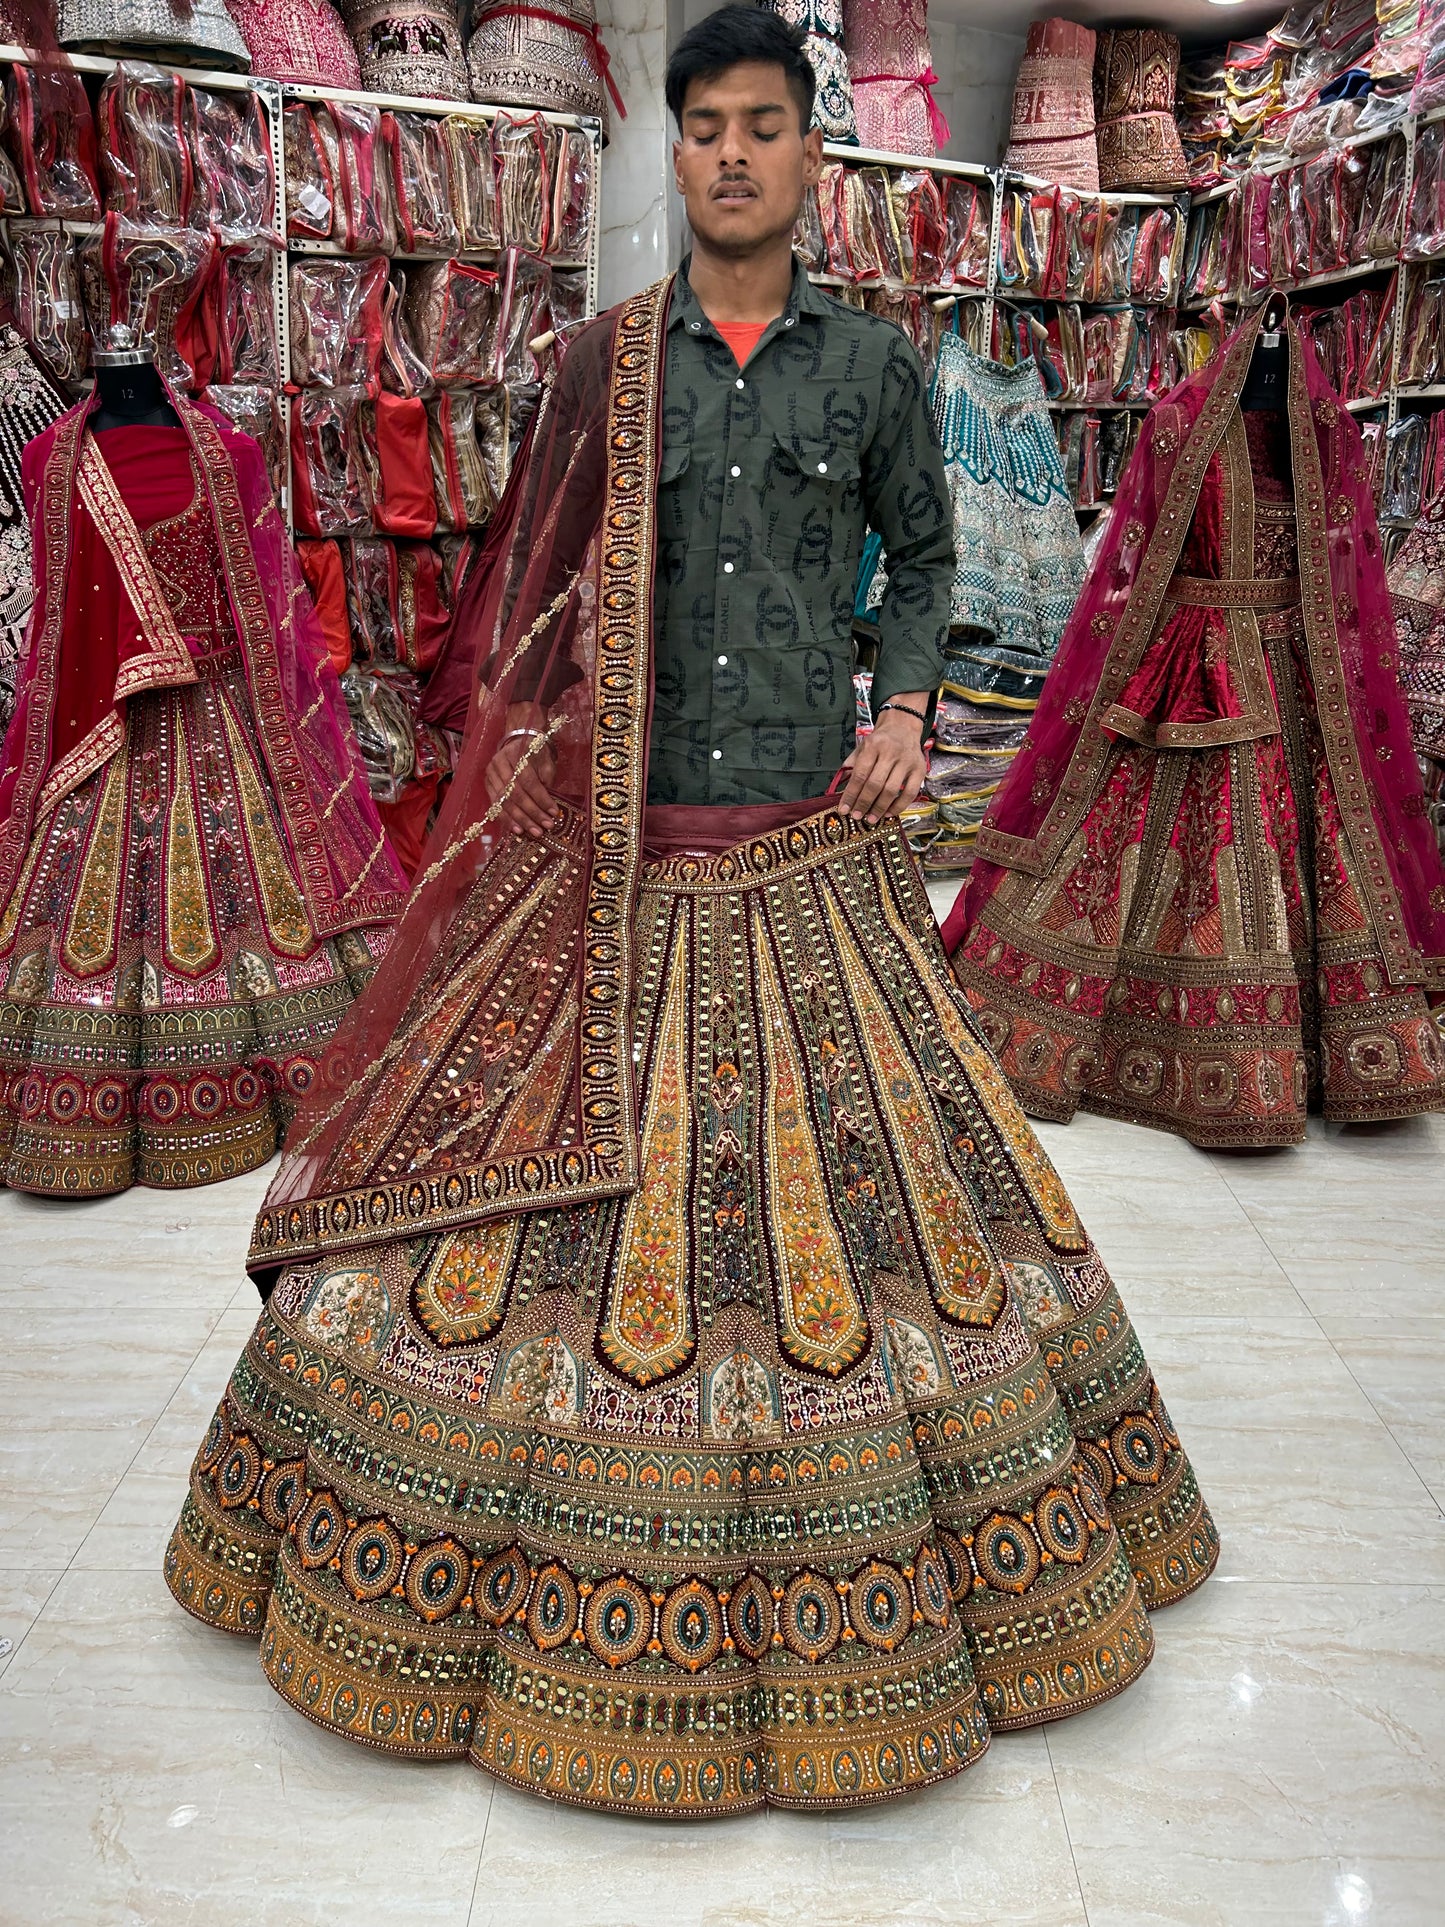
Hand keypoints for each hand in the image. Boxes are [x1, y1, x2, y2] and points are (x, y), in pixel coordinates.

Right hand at [485, 704, 556, 836]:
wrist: (517, 741)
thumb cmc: (535, 753)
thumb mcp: (546, 761)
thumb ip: (546, 779)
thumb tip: (547, 804)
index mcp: (516, 753)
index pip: (528, 780)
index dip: (541, 798)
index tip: (553, 812)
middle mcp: (499, 763)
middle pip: (515, 793)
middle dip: (531, 813)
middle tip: (544, 827)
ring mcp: (490, 774)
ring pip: (504, 802)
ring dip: (520, 820)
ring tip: (533, 832)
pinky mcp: (487, 784)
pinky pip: (496, 805)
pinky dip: (507, 819)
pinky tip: (517, 829)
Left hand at [835, 705, 927, 824]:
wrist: (903, 727)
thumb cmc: (879, 741)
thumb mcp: (861, 748)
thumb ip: (850, 767)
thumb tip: (839, 790)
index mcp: (873, 746)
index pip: (860, 774)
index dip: (850, 795)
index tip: (843, 809)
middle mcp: (891, 752)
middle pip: (875, 784)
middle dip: (863, 803)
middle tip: (856, 816)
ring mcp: (907, 762)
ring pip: (892, 790)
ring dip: (879, 808)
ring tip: (870, 819)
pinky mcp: (920, 770)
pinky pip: (910, 793)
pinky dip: (899, 806)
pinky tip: (888, 813)